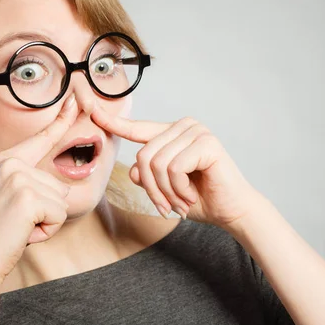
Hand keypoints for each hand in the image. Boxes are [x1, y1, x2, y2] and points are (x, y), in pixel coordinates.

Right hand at [0, 95, 78, 284]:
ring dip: (47, 221)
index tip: (75, 100)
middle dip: (47, 209)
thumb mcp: (13, 198)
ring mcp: (18, 178)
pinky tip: (25, 233)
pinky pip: (60, 215)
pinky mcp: (27, 197)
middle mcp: (11, 163)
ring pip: (61, 200)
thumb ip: (32, 184)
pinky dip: (47, 230)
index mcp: (6, 160)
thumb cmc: (0, 233)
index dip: (62, 120)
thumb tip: (62, 185)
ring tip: (21, 226)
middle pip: (60, 184)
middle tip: (19, 221)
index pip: (42, 138)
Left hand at [91, 103, 260, 227]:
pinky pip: (173, 168)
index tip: (93, 112)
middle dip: (151, 188)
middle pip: (143, 155)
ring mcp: (196, 131)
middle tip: (166, 206)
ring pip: (156, 163)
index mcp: (172, 133)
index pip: (137, 127)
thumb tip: (131, 170)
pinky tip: (191, 196)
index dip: (114, 122)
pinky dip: (178, 189)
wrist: (231, 211)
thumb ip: (146, 175)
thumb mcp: (164, 189)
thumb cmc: (200, 198)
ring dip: (165, 192)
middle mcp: (184, 126)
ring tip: (180, 202)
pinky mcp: (207, 143)